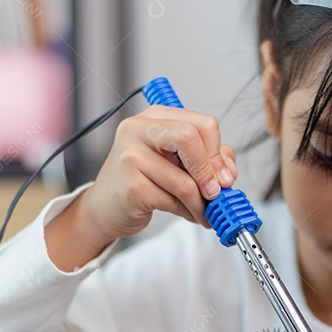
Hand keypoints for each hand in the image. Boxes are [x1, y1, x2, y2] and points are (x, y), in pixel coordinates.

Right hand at [47, 106, 236, 269]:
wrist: (104, 208)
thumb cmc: (143, 181)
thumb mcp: (177, 162)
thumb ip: (207, 159)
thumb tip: (227, 174)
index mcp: (155, 117)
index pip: (202, 123)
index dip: (218, 152)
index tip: (224, 176)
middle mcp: (139, 129)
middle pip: (191, 137)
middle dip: (209, 171)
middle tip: (216, 193)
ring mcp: (131, 156)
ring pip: (185, 179)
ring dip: (202, 203)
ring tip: (205, 212)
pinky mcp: (131, 186)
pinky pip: (173, 200)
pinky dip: (188, 212)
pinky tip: (188, 215)